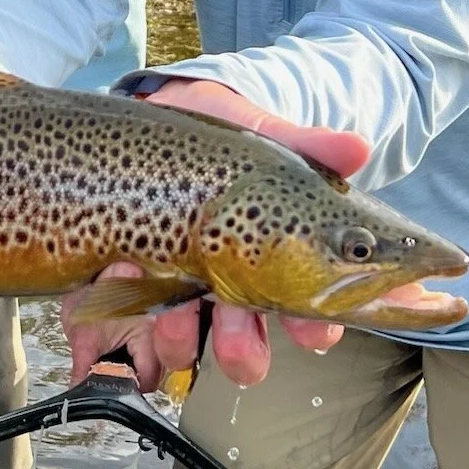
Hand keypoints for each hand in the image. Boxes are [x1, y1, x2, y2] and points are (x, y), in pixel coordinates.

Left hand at [63, 80, 369, 391]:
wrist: (156, 117)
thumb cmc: (224, 139)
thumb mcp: (267, 136)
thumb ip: (310, 145)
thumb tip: (357, 148)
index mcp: (271, 269)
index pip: (307, 317)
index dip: (313, 329)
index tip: (312, 329)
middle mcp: (225, 296)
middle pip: (243, 351)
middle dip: (240, 349)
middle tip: (232, 325)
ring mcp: (173, 298)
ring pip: (180, 347)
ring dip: (174, 333)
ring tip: (160, 288)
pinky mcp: (120, 290)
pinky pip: (113, 327)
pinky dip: (110, 314)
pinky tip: (113, 272)